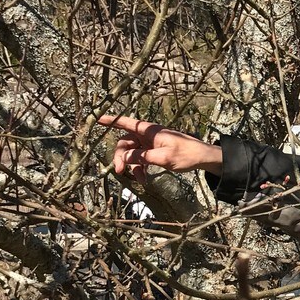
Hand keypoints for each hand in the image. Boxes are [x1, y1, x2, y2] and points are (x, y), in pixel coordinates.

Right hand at [98, 114, 222, 178]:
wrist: (202, 158)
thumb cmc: (185, 154)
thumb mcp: (163, 157)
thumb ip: (142, 157)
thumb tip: (124, 158)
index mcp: (149, 131)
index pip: (126, 123)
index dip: (111, 121)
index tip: (97, 119)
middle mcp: (147, 135)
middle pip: (126, 143)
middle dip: (121, 157)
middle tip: (119, 171)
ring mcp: (150, 144)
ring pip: (132, 154)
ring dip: (133, 167)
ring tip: (139, 181)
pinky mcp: (154, 152)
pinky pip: (141, 160)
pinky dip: (141, 170)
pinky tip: (145, 180)